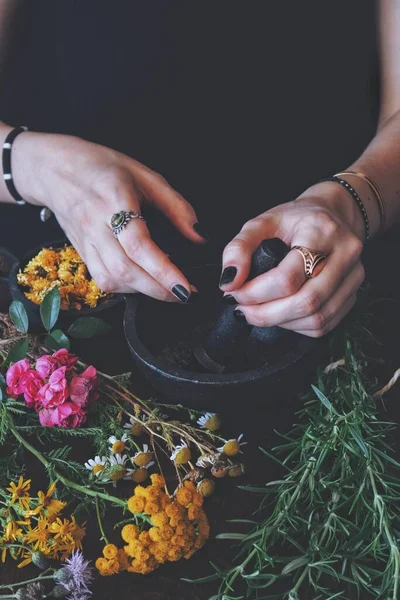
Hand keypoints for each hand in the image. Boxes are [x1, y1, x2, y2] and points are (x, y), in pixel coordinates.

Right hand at [12, 132, 205, 300]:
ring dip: (143, 292)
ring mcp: (85, 242)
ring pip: (112, 279)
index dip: (164, 271)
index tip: (186, 288)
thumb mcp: (147, 176)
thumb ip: (177, 207)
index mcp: (114, 200)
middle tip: (185, 295)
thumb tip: (200, 237)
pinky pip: (102, 279)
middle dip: (158, 290)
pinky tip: (141, 283)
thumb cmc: (103, 167)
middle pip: (126, 270)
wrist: (54, 168)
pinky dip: (125, 288)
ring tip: (167, 289)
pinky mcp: (81, 253)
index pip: (139, 245)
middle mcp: (96, 225)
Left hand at [219, 182, 365, 336]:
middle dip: (266, 314)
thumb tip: (228, 282)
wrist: (330, 215)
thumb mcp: (261, 223)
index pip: (288, 277)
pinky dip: (297, 326)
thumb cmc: (294, 220)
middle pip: (306, 302)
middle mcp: (345, 254)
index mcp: (321, 231)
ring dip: (281, 323)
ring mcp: (354, 276)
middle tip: (242, 311)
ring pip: (317, 318)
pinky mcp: (353, 294)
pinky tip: (281, 315)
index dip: (255, 293)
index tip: (234, 294)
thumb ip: (239, 248)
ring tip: (259, 313)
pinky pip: (325, 324)